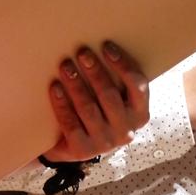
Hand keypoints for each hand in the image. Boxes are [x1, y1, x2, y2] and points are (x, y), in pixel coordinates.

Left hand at [40, 41, 150, 162]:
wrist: (76, 146)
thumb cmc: (99, 110)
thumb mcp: (115, 99)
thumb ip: (115, 79)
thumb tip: (100, 44)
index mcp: (140, 114)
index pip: (138, 86)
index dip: (122, 65)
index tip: (106, 46)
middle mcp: (126, 131)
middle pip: (110, 95)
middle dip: (95, 71)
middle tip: (82, 52)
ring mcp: (105, 143)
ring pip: (88, 108)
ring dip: (76, 84)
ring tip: (65, 66)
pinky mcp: (83, 150)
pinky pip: (70, 123)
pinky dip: (62, 104)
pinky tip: (55, 87)